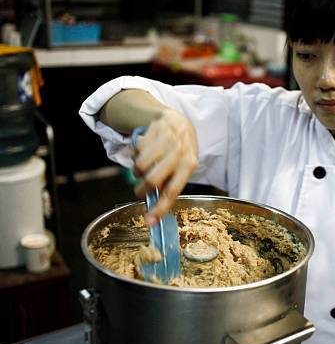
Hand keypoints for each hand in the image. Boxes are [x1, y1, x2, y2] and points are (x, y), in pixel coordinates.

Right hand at [132, 109, 197, 224]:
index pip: (173, 191)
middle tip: (140, 191)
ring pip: (140, 165)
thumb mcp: (182, 166)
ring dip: (136, 171)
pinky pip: (137, 149)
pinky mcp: (156, 128)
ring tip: (142, 168)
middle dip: (141, 190)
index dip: (160, 208)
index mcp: (190, 165)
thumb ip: (170, 183)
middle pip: (152, 180)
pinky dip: (136, 154)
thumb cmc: (180, 151)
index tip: (149, 222)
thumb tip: (154, 210)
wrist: (179, 121)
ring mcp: (168, 138)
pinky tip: (145, 150)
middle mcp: (180, 151)